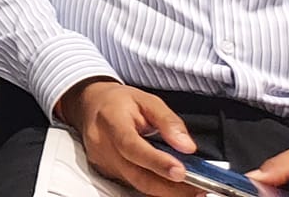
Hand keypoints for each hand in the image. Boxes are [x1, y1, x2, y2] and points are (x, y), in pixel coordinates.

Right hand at [57, 78, 197, 196]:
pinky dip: (156, 188)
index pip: (132, 146)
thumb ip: (168, 121)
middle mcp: (102, 145)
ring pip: (137, 184)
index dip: (156, 162)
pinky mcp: (106, 172)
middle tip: (198, 189)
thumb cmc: (119, 102)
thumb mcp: (147, 100)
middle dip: (170, 187)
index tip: (181, 171)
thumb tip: (187, 146)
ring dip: (166, 190)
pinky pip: (133, 184)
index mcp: (111, 120)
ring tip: (192, 189)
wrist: (90, 105)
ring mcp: (103, 162)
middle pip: (137, 174)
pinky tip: (172, 186)